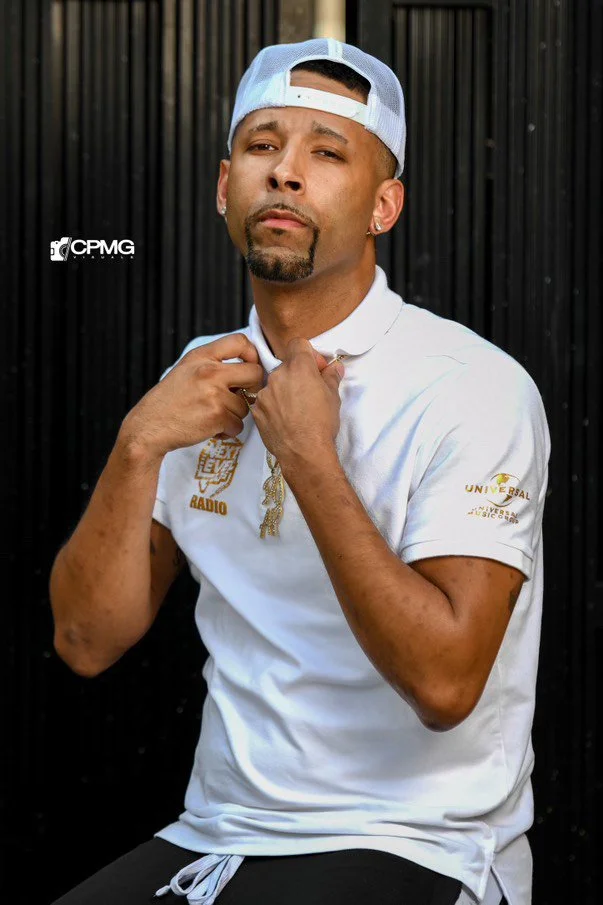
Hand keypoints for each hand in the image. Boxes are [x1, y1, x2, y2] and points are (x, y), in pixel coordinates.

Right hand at [119, 333, 263, 459]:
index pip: (240, 341)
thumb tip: (247, 367)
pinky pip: (238, 425)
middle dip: (253, 387)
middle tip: (243, 396)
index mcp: (202, 356)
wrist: (149, 426)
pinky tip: (211, 428)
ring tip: (212, 416)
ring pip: (245, 405)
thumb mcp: (187, 369)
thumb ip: (213, 364)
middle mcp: (209, 371)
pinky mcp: (217, 416)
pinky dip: (227, 431)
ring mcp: (214, 394)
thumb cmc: (169, 401)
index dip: (252, 355)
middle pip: (254, 373)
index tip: (250, 367)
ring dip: (233, 415)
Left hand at [249, 337, 344, 467]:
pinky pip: (266, 401)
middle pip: (287, 366)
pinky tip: (285, 420)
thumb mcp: (333, 397)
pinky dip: (274, 407)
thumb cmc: (321, 423)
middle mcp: (278, 375)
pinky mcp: (257, 409)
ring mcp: (264, 392)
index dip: (308, 354)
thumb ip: (331, 377)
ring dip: (285, 391)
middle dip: (298, 375)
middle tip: (309, 393)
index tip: (315, 369)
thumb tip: (334, 368)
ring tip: (297, 411)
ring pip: (275, 384)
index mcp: (299, 366)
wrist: (304, 452)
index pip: (298, 344)